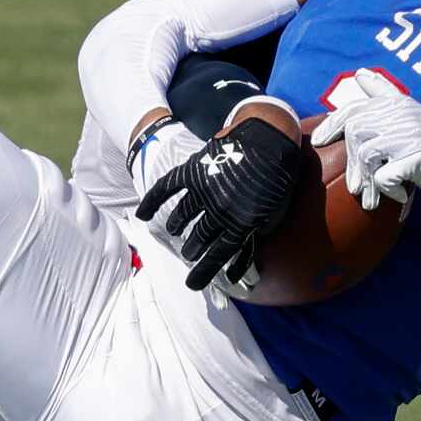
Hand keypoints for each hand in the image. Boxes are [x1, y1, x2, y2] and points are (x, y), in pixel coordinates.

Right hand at [137, 107, 306, 290]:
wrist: (269, 136)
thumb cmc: (277, 176)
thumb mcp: (272, 211)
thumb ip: (255, 232)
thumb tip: (242, 252)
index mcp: (241, 223)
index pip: (218, 255)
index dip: (204, 272)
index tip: (192, 284)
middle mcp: (219, 210)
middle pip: (200, 237)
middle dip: (193, 248)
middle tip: (189, 252)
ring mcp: (204, 190)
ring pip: (183, 216)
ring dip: (179, 226)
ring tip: (176, 231)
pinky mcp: (193, 171)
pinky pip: (167, 189)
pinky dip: (153, 201)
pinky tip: (143, 214)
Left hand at [313, 82, 420, 215]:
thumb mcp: (409, 115)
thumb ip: (383, 95)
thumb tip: (359, 73)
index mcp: (398, 103)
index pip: (355, 107)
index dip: (332, 124)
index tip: (317, 141)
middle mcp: (404, 112)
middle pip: (355, 132)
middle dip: (350, 162)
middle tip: (353, 185)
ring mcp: (411, 132)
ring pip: (366, 153)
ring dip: (365, 179)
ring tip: (370, 196)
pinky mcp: (417, 155)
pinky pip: (383, 175)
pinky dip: (385, 189)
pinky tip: (396, 196)